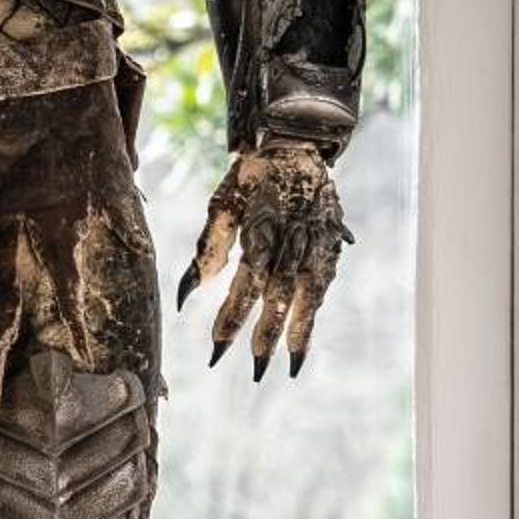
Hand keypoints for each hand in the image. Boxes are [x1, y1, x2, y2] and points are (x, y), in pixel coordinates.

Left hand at [177, 136, 351, 378]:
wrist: (296, 145)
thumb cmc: (251, 178)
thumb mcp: (222, 205)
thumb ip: (208, 249)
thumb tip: (188, 294)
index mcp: (262, 235)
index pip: (243, 289)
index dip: (231, 320)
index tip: (217, 348)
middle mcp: (292, 245)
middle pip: (278, 300)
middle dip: (266, 338)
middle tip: (257, 372)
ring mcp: (315, 247)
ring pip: (308, 298)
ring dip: (299, 333)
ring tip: (291, 364)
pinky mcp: (330, 246)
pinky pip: (322, 285)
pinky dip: (313, 311)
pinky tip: (304, 333)